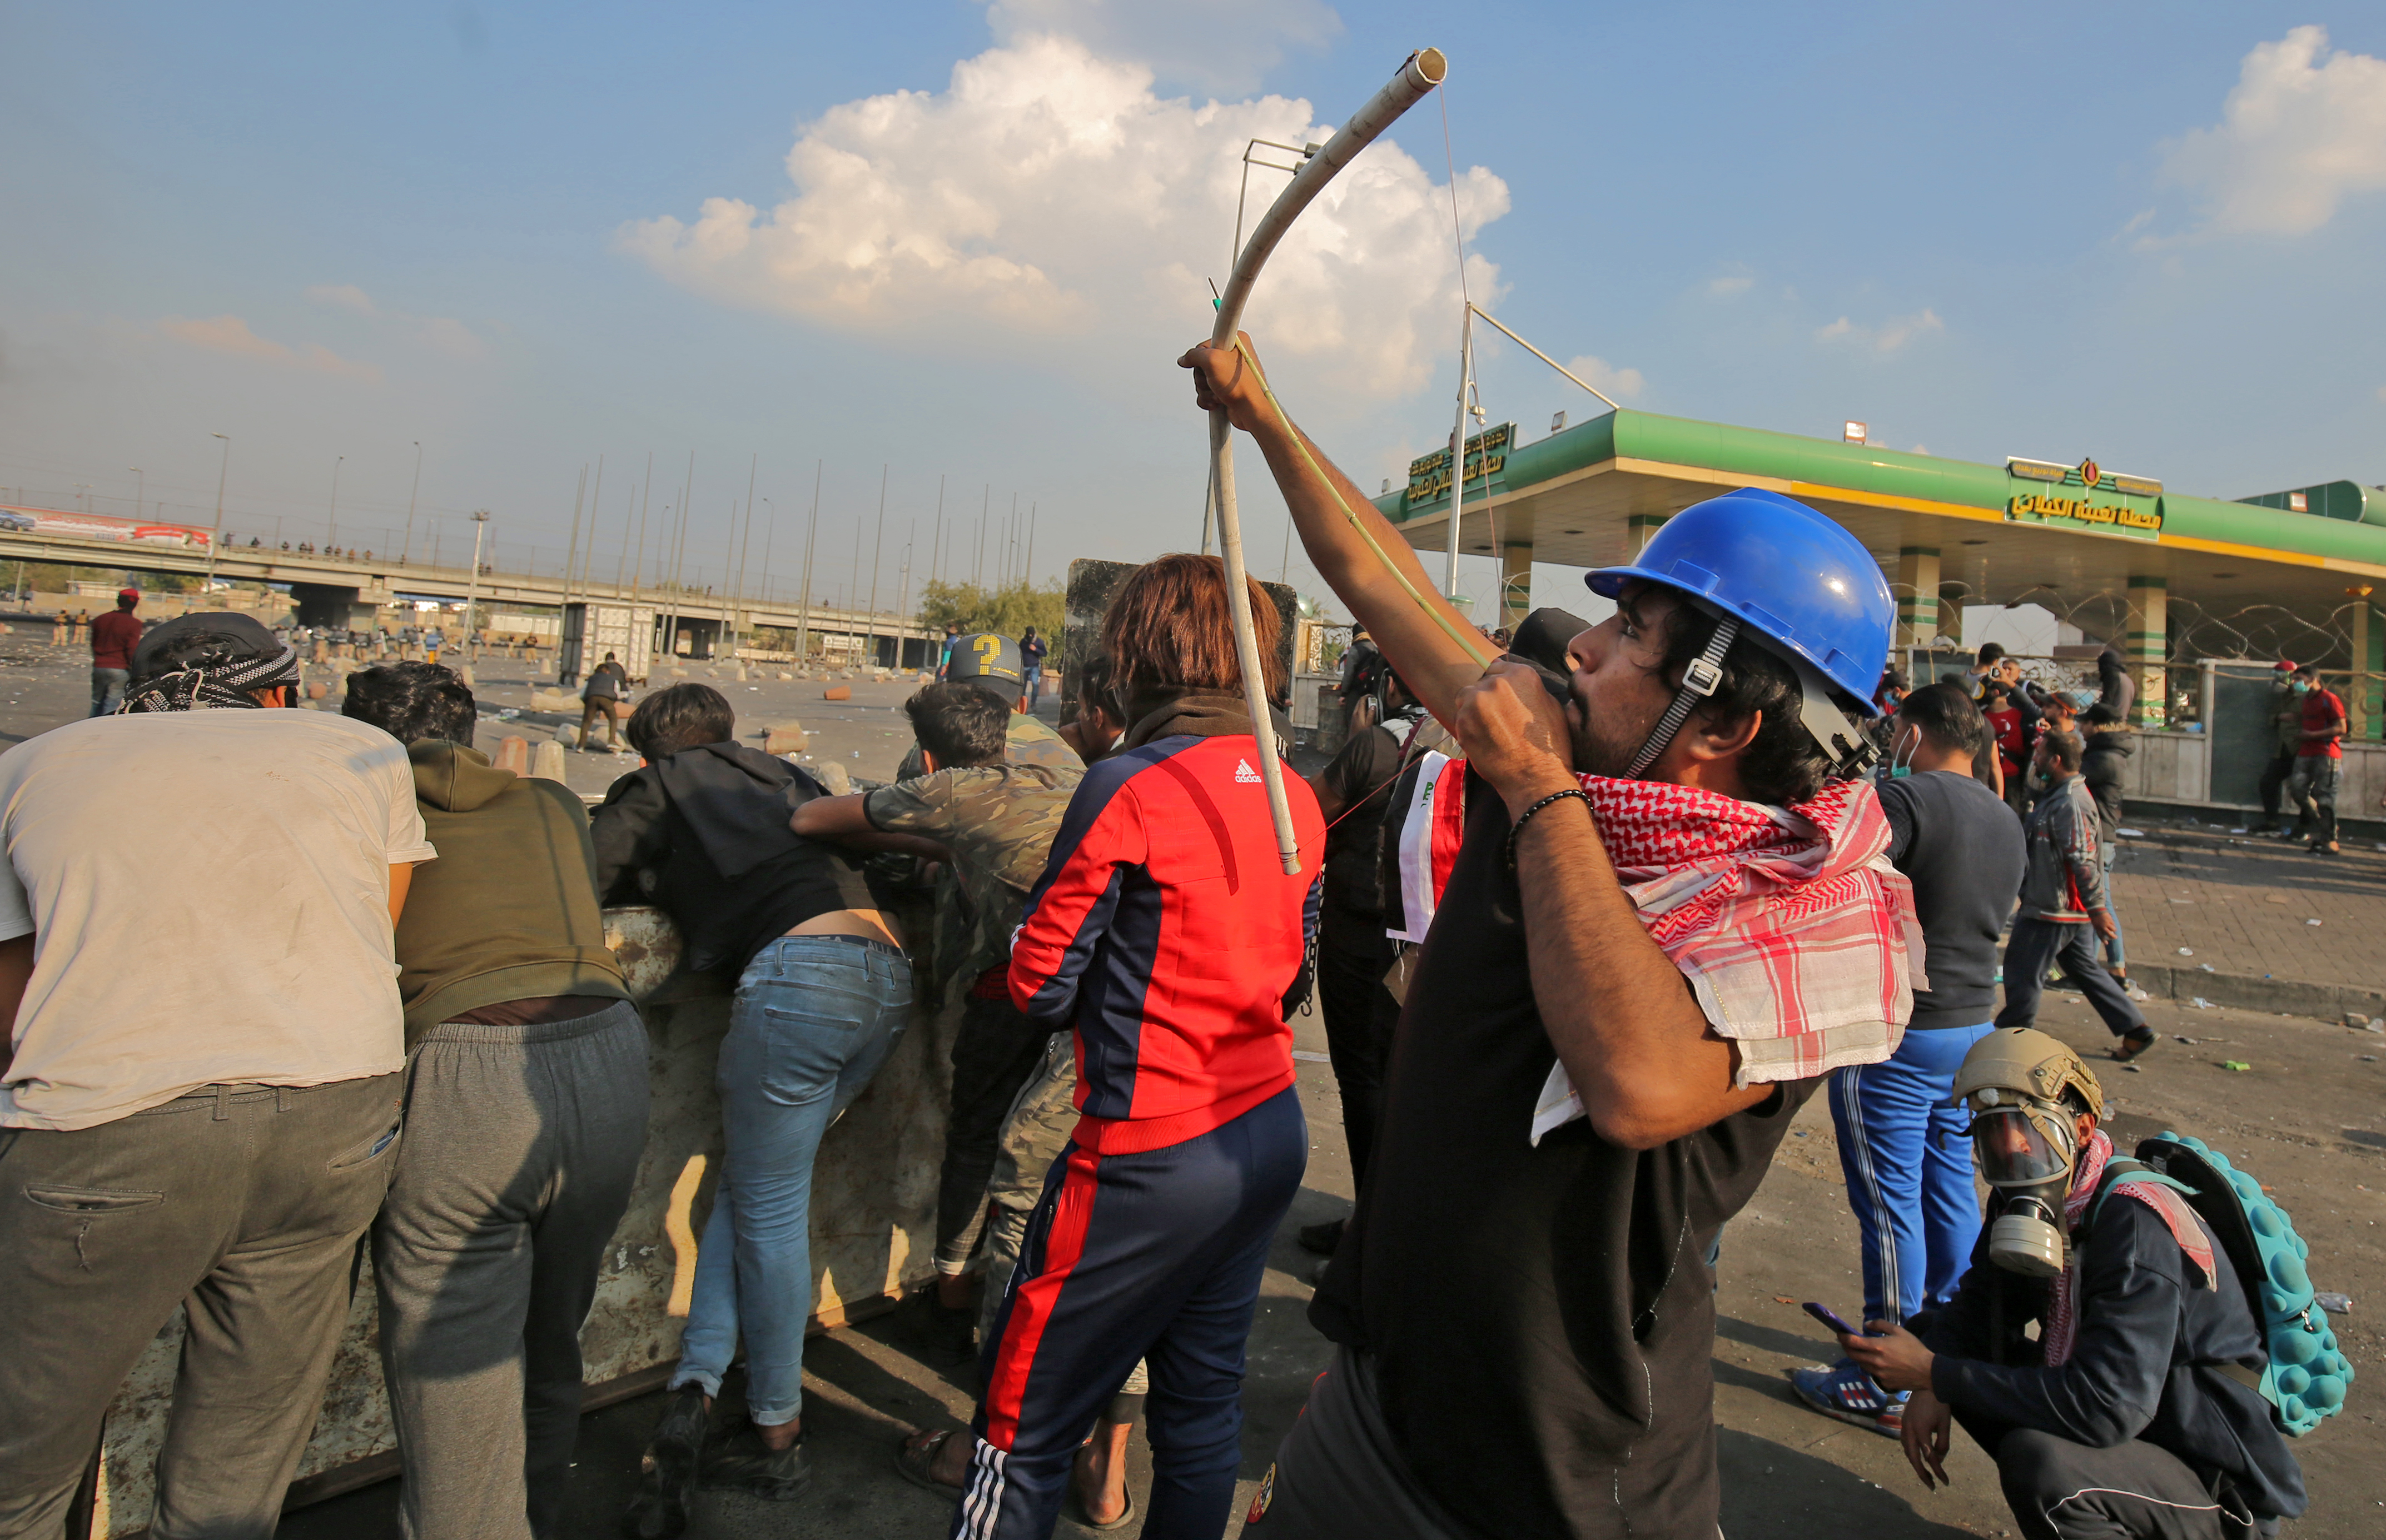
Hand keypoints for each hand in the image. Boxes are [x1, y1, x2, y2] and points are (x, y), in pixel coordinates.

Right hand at [1178, 332, 1271, 433]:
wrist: (1251, 410)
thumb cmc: (1242, 386)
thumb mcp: (1213, 361)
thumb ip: (1194, 355)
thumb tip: (1185, 359)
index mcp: (1236, 341)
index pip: (1205, 344)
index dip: (1202, 356)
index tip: (1210, 362)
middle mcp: (1233, 355)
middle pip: (1201, 363)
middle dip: (1203, 376)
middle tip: (1215, 380)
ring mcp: (1228, 372)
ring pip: (1202, 378)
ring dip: (1206, 389)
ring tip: (1219, 392)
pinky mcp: (1225, 387)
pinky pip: (1206, 390)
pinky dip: (1208, 398)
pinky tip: (1218, 400)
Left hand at [1453, 659, 1575, 809]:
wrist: (1536, 778)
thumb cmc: (1550, 746)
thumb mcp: (1550, 706)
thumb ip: (1528, 689)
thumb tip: (1514, 685)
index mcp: (1521, 675)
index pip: (1497, 668)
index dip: (1497, 684)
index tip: (1499, 697)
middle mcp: (1496, 683)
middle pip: (1480, 683)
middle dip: (1485, 699)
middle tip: (1496, 720)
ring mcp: (1476, 702)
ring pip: (1466, 699)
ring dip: (1473, 712)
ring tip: (1489, 732)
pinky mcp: (1462, 722)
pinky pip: (1460, 719)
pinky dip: (1467, 729)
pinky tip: (1484, 742)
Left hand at [1842, 1321, 1934, 1392]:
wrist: (1928, 1371)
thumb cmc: (1914, 1348)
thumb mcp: (1899, 1331)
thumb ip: (1880, 1324)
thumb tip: (1866, 1324)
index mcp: (1877, 1347)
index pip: (1852, 1342)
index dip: (1843, 1337)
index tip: (1839, 1333)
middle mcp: (1874, 1361)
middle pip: (1852, 1355)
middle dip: (1846, 1347)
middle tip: (1846, 1342)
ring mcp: (1878, 1374)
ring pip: (1861, 1364)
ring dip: (1857, 1357)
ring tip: (1859, 1350)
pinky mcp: (1884, 1383)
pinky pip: (1872, 1373)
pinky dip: (1870, 1366)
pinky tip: (1876, 1362)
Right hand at [1900, 1387, 1954, 1490]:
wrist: (1927, 1383)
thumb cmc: (1939, 1404)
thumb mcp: (1945, 1425)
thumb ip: (1942, 1444)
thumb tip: (1938, 1460)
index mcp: (1921, 1431)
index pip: (1929, 1457)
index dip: (1938, 1471)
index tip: (1945, 1482)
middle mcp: (1909, 1430)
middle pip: (1913, 1457)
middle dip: (1922, 1473)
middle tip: (1931, 1485)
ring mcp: (1904, 1425)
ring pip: (1906, 1450)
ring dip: (1915, 1463)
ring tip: (1924, 1472)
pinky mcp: (1904, 1422)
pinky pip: (1904, 1442)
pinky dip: (1910, 1452)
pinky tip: (1917, 1454)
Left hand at [2089, 907, 2116, 940]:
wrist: (2096, 910)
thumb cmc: (2095, 917)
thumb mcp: (2095, 924)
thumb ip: (2099, 928)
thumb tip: (2105, 932)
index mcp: (2097, 928)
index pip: (2101, 936)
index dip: (2103, 940)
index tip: (2106, 943)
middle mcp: (2102, 927)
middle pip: (2109, 934)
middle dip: (2113, 937)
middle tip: (2115, 937)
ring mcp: (2107, 924)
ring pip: (2113, 929)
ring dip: (2114, 930)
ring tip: (2113, 928)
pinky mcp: (2110, 920)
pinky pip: (2113, 924)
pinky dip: (2113, 924)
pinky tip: (2111, 923)